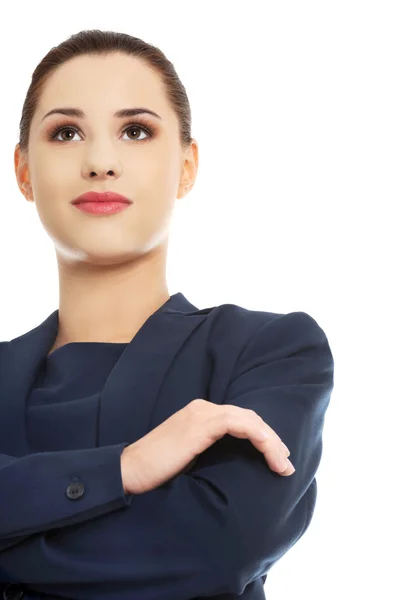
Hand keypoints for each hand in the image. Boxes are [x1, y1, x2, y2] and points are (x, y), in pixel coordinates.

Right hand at [121, 398, 294, 494]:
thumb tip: (236, 464)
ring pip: (249, 419)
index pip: (240, 420)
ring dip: (270, 441)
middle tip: (285, 463)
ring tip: (282, 464)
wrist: (130, 470)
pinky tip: (269, 453)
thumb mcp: (190, 457)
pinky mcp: (201, 424)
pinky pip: (239, 424)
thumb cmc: (157, 470)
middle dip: (271, 440)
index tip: (276, 459)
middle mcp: (203, 408)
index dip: (262, 437)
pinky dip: (259, 437)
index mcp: (200, 415)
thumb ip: (210, 451)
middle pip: (248, 417)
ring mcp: (202, 414)